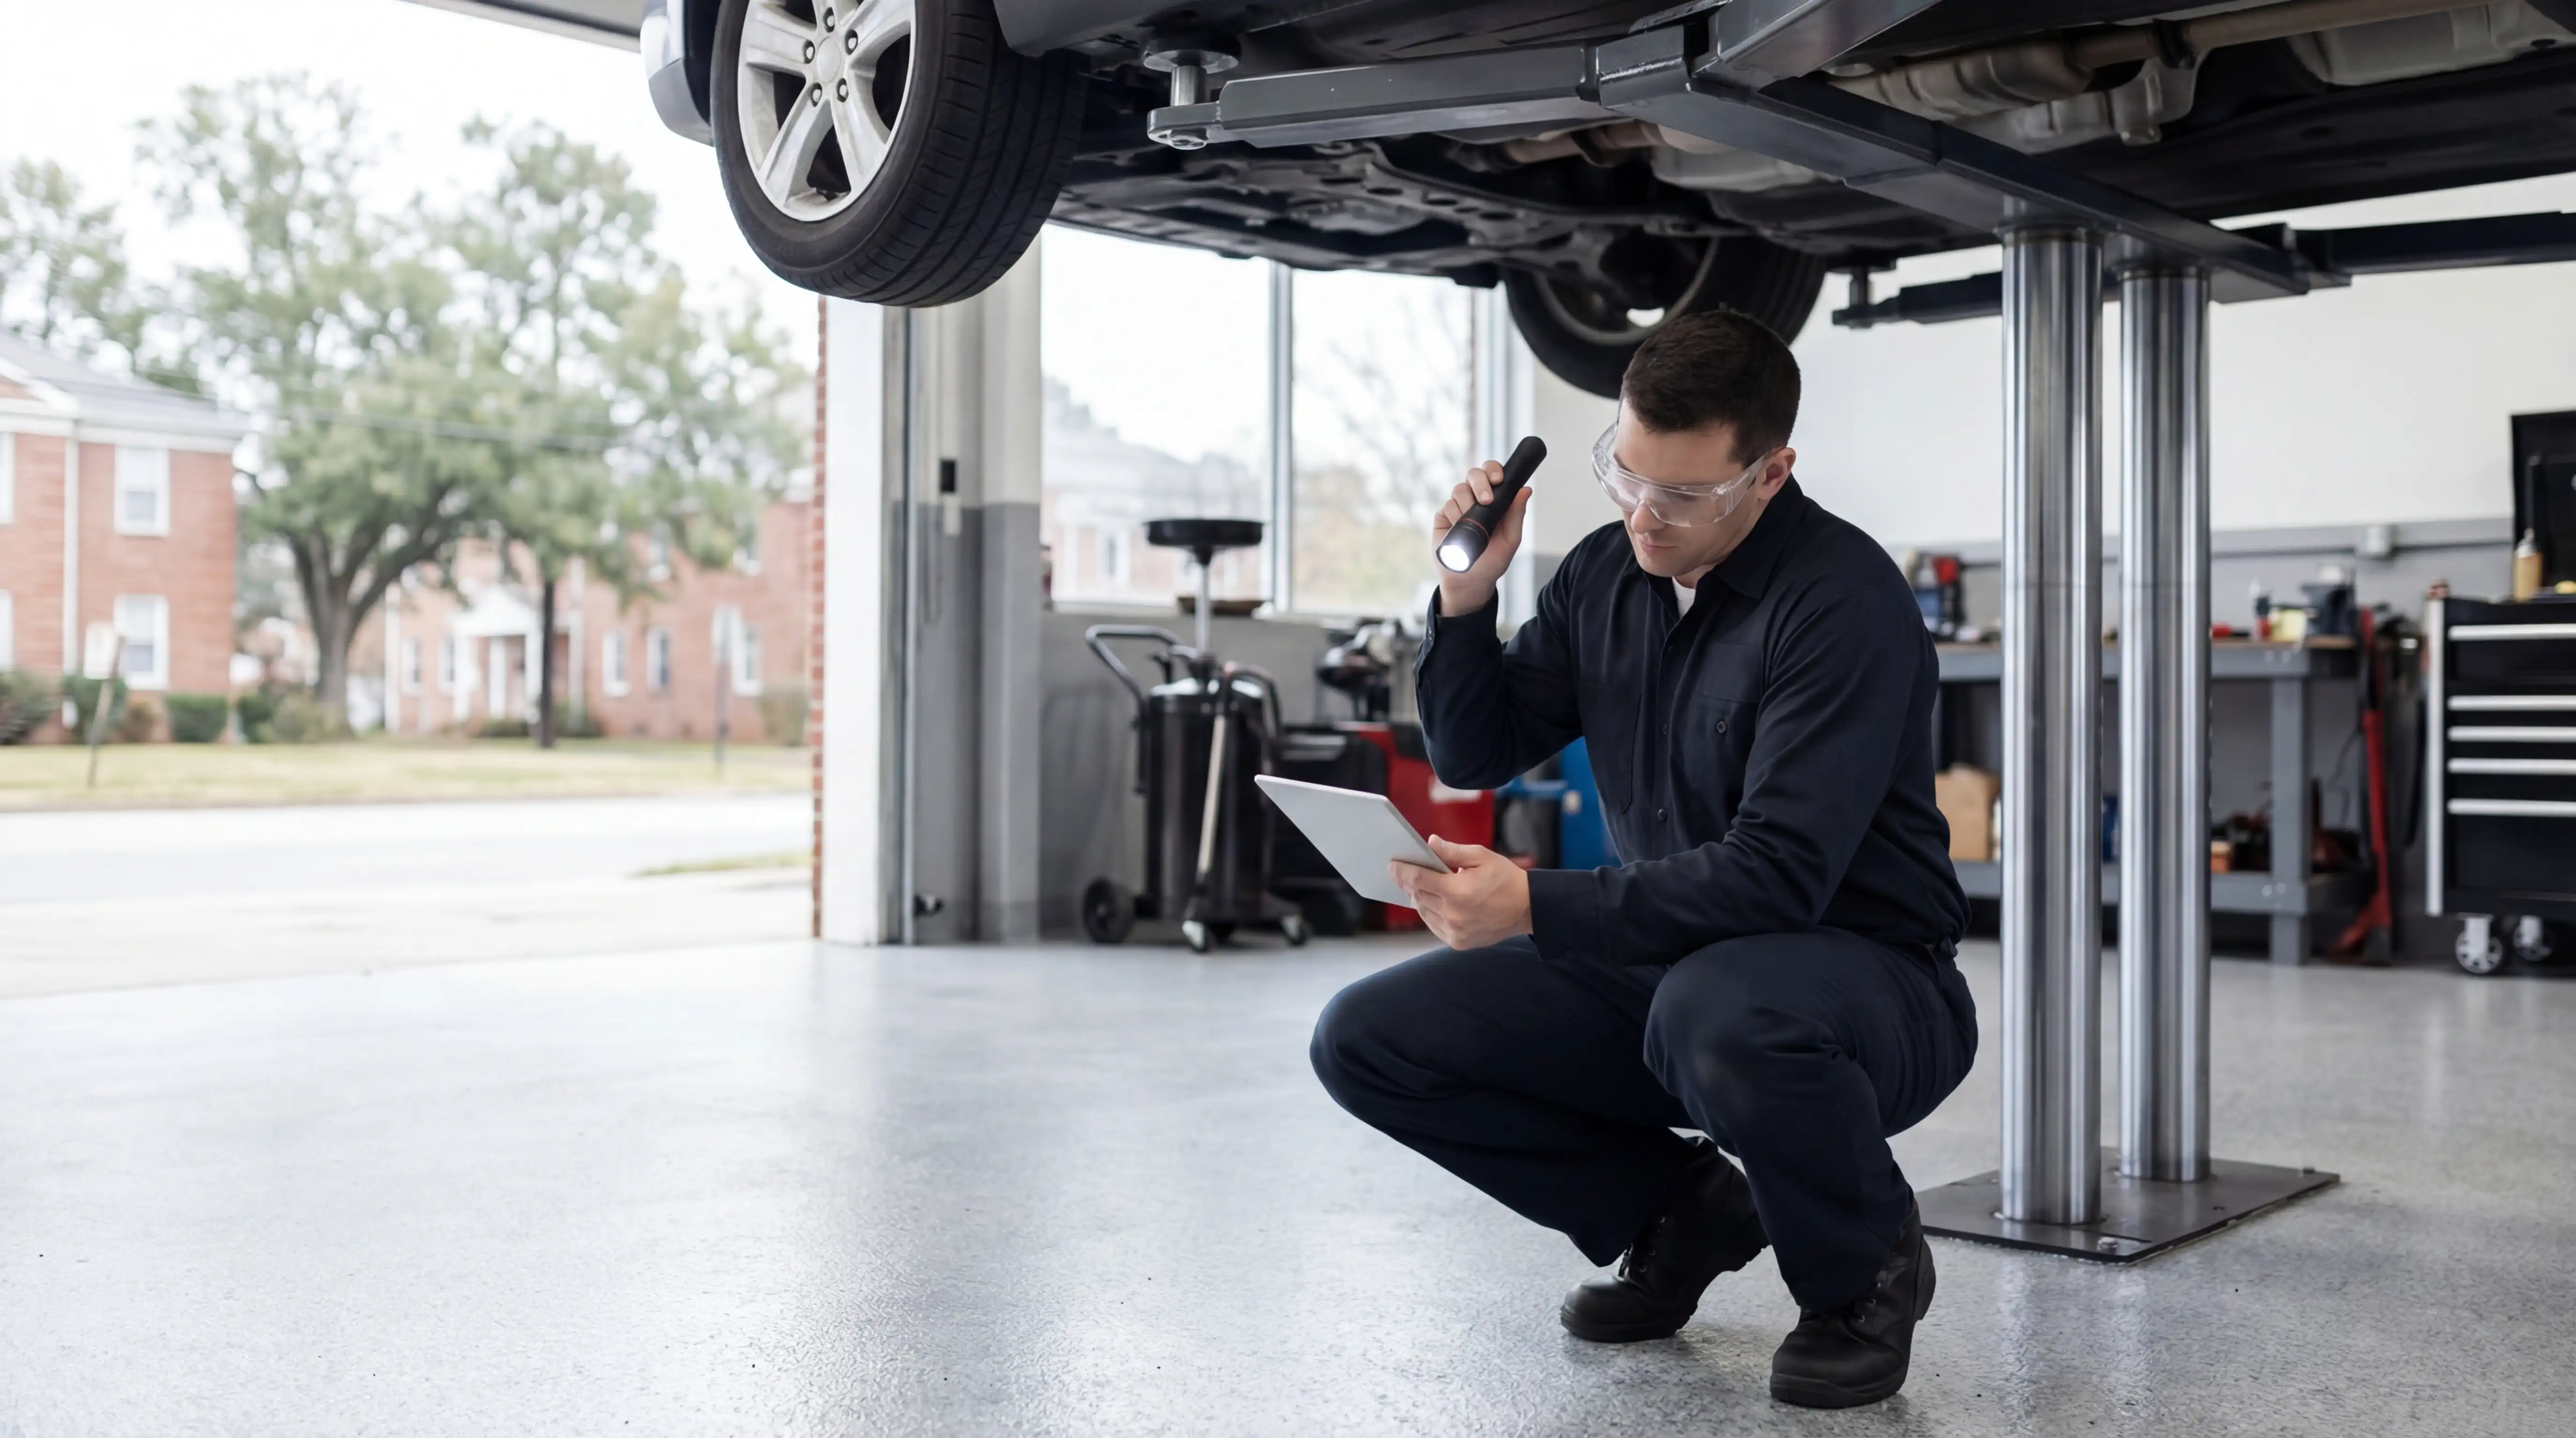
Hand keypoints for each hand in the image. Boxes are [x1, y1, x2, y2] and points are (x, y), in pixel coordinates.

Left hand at [1390, 836, 1532, 949]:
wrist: (1527, 908)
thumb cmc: (1505, 878)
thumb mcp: (1481, 857)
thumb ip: (1452, 852)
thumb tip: (1429, 843)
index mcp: (1458, 891)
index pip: (1418, 880)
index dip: (1401, 872)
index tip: (1392, 865)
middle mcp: (1454, 914)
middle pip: (1418, 896)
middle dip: (1409, 883)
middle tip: (1402, 872)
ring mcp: (1455, 931)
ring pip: (1423, 912)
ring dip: (1419, 898)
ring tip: (1420, 886)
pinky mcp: (1458, 942)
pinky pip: (1434, 926)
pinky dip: (1430, 913)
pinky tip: (1435, 902)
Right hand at [1432, 461, 1532, 615]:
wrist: (1470, 581)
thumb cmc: (1492, 561)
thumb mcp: (1510, 540)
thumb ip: (1516, 514)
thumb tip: (1526, 489)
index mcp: (1494, 500)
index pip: (1492, 473)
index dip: (1493, 470)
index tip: (1498, 479)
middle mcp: (1475, 499)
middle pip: (1473, 474)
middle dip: (1480, 483)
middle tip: (1486, 500)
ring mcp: (1458, 506)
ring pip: (1459, 489)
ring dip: (1467, 505)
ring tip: (1472, 525)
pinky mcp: (1443, 516)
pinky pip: (1447, 505)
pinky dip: (1454, 516)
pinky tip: (1459, 530)